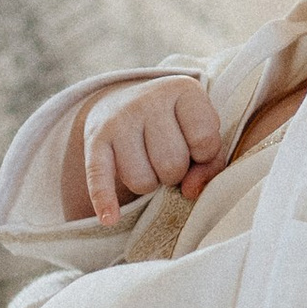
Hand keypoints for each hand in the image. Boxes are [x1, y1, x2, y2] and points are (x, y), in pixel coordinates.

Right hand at [69, 75, 226, 225]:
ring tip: (148, 163)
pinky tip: (109, 218)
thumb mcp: (200, 131)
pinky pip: (99, 176)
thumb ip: (211, 163)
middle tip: (167, 157)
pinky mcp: (95, 139)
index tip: (194, 144)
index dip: (204, 153)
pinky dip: (104, 200)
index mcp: (183, 89)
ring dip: (149, 183)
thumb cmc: (174, 125)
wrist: (124, 100)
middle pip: (172, 164)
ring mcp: (119, 118)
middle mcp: (149, 98)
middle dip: (174, 172)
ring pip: (143, 180)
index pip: (205, 140)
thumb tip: (190, 192)